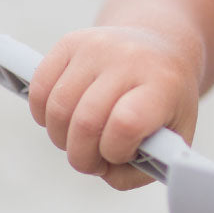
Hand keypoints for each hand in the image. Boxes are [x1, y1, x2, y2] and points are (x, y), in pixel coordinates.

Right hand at [27, 26, 200, 189]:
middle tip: (93, 160)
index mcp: (162, 84)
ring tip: (79, 139)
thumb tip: (105, 171)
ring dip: (61, 138)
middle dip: (82, 156)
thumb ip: (142, 168)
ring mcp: (97, 46)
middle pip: (86, 121)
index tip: (121, 154)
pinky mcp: (70, 42)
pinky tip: (62, 120)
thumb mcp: (173, 136)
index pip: (126, 124)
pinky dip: (42, 114)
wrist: (160, 47)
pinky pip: (39, 87)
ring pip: (57, 108)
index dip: (115, 151)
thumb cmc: (165, 100)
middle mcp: (129, 59)